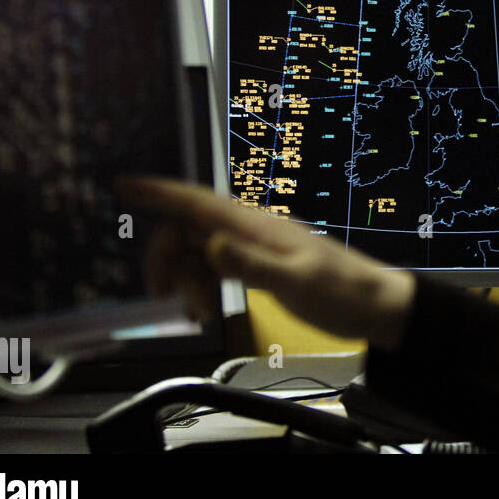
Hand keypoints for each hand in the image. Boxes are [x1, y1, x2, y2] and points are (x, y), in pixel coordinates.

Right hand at [119, 177, 415, 348]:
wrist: (375, 307)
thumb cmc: (343, 293)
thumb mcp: (297, 283)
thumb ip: (252, 265)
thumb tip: (210, 245)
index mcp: (257, 225)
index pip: (198, 202)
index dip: (159, 192)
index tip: (122, 185)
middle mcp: (250, 229)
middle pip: (188, 230)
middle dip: (168, 261)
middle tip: (168, 298)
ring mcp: (254, 245)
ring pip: (198, 252)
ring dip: (186, 280)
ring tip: (199, 313)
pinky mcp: (258, 264)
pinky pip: (214, 266)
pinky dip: (201, 285)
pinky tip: (204, 309)